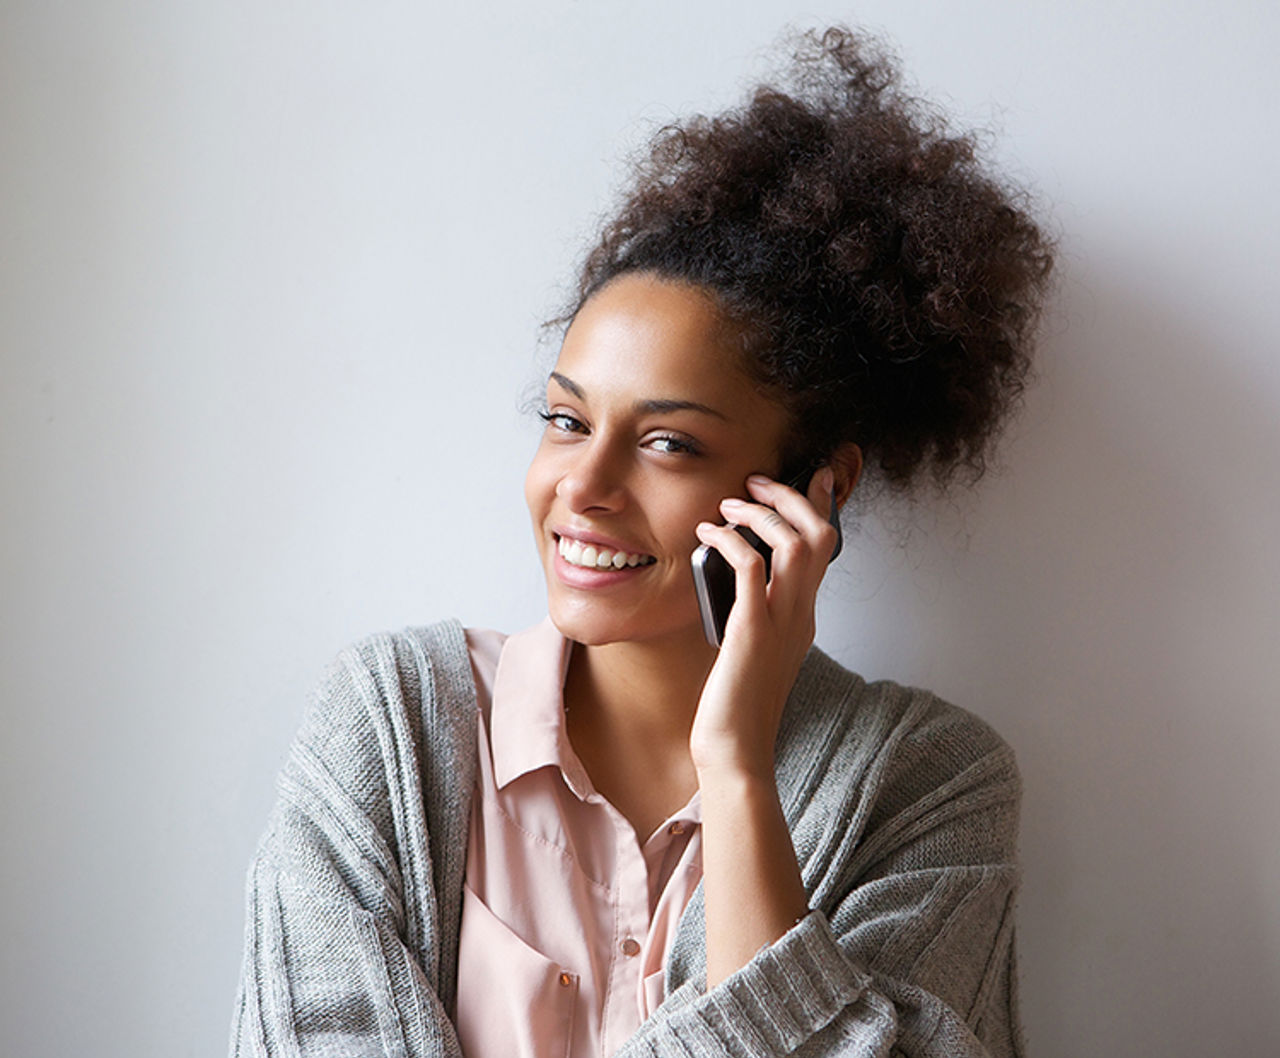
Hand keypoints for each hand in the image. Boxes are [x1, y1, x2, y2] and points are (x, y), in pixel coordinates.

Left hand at [689, 467, 838, 777]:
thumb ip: (753, 613)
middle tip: (760, 482)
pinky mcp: (752, 631)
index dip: (822, 507)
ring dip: (763, 513)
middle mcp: (801, 615)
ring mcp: (781, 623)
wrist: (735, 750)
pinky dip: (731, 541)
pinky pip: (751, 568)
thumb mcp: (752, 648)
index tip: (813, 477)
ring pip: (796, 545)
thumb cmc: (735, 704)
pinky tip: (709, 534)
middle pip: (820, 536)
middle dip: (794, 498)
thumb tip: (732, 577)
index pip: (826, 549)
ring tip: (731, 504)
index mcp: (802, 617)